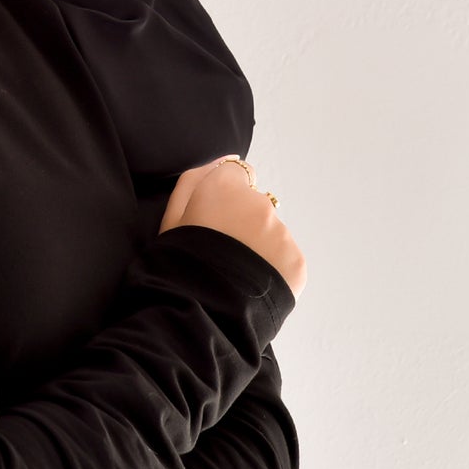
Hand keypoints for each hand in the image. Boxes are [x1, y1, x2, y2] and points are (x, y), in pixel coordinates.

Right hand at [159, 156, 307, 297]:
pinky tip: (252, 282)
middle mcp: (259, 203)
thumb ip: (195, 178)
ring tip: (236, 269)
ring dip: (258, 243)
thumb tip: (226, 158)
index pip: (235, 173)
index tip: (215, 216)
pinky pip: (284, 256)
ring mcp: (281, 232)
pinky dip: (272, 266)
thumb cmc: (181, 259)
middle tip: (223, 248)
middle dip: (242, 220)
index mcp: (225, 187)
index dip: (224, 194)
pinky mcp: (296, 260)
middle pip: (255, 203)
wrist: (204, 309)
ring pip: (271, 230)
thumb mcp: (171, 215)